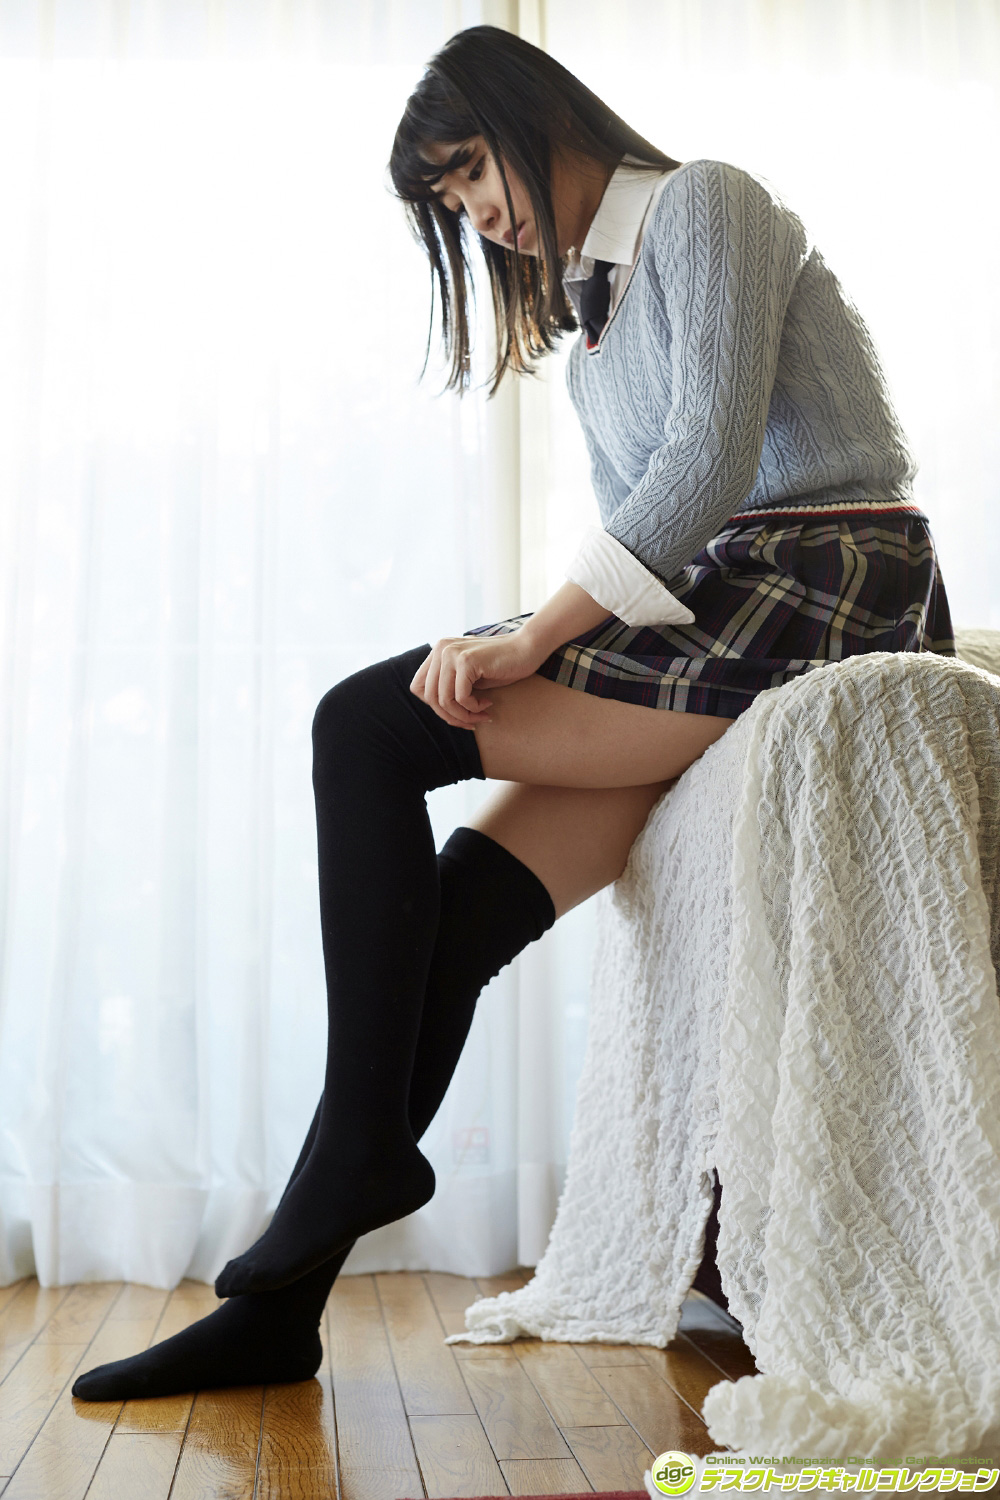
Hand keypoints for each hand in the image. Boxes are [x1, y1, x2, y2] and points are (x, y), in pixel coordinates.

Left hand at [410, 633, 545, 728]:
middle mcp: (441, 649)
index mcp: (438, 651)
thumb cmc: (501, 667)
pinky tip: (488, 704)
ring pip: (444, 700)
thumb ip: (449, 687)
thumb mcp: (469, 678)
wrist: (528, 649)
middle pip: (429, 697)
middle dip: (450, 716)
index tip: (457, 713)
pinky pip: (461, 698)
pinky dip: (474, 708)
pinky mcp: (466, 661)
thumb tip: (437, 710)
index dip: (435, 706)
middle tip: (471, 723)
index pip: (418, 687)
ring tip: (481, 716)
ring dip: (463, 716)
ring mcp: (452, 653)